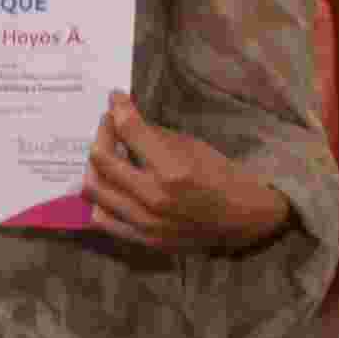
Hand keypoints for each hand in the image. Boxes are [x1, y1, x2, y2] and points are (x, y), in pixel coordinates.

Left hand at [86, 94, 290, 255]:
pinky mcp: (142, 240)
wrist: (244, 221)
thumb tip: (124, 119)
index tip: (114, 98)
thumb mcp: (195, 147)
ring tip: (104, 155)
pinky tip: (108, 186)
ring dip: (94, 166)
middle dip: (102, 133)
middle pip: (102, 159)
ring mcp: (145, 223)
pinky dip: (99, 199)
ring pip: (94, 189)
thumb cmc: (223, 178)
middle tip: (108, 124)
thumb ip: (155, 136)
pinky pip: (101, 219)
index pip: (131, 131)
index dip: (119, 108)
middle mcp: (154, 198)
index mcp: (173, 171)